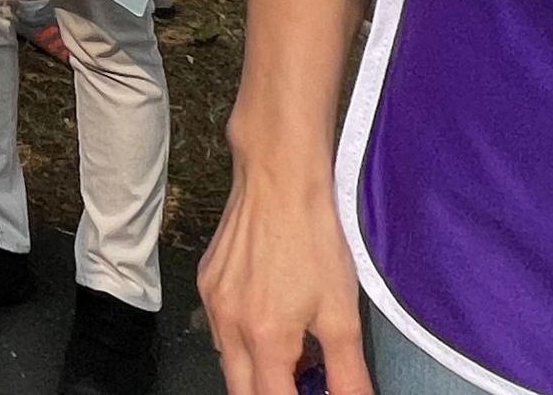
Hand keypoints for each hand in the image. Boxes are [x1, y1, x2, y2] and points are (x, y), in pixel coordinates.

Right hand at [199, 159, 370, 394]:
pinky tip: (270, 321)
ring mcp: (212, 304)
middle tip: (304, 383)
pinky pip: (219, 329)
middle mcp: (229, 326)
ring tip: (293, 353)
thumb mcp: (343, 312)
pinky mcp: (206, 283)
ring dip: (257, 371)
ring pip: (228, 362)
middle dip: (271, 394)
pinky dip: (243, 340)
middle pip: (242, 392)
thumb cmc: (313, 238)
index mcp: (266, 338)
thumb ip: (347, 371)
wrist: (279, 179)